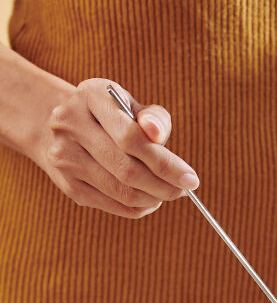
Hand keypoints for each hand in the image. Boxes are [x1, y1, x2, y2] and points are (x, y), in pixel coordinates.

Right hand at [30, 77, 198, 217]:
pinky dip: (137, 207)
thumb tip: (158, 135)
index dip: (165, 163)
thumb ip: (154, 119)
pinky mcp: (67, 184)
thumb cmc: (111, 116)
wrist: (59, 126)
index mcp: (91, 95)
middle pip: (126, 168)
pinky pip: (111, 204)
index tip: (191, 178)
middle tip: (183, 190)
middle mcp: (70, 124)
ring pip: (120, 191)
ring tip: (168, 193)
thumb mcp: (133, 105)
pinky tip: (150, 200)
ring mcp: (64, 156)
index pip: (131, 137)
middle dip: (163, 185)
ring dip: (152, 198)